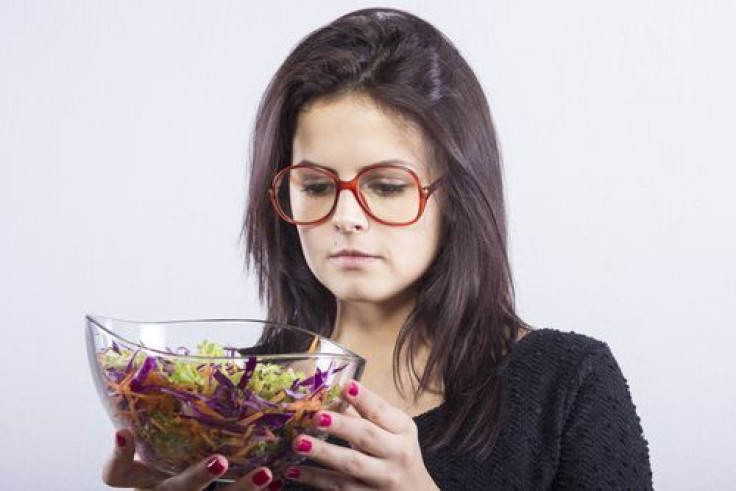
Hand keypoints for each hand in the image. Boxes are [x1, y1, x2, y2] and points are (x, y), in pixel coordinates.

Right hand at [102, 428, 278, 489]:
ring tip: (264, 473)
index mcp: (144, 475)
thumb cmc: (177, 452)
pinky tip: (278, 480)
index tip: (123, 432)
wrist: (194, 489)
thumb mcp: (167, 435)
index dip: (118, 456)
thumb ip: (174, 412)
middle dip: (195, 478)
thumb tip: (211, 360)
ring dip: (240, 490)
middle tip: (219, 461)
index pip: (116, 474)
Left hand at [283, 380, 438, 489]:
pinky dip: (315, 479)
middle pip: (366, 437)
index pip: (381, 411)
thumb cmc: (396, 453)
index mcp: (402, 429)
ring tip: (298, 442)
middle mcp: (397, 453)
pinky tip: (294, 471)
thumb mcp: (391, 430)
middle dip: (341, 425)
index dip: (363, 398)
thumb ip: (364, 412)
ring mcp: (383, 478)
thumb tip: (330, 391)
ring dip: (323, 453)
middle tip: (317, 416)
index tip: (346, 386)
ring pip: (351, 464)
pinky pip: (338, 487)